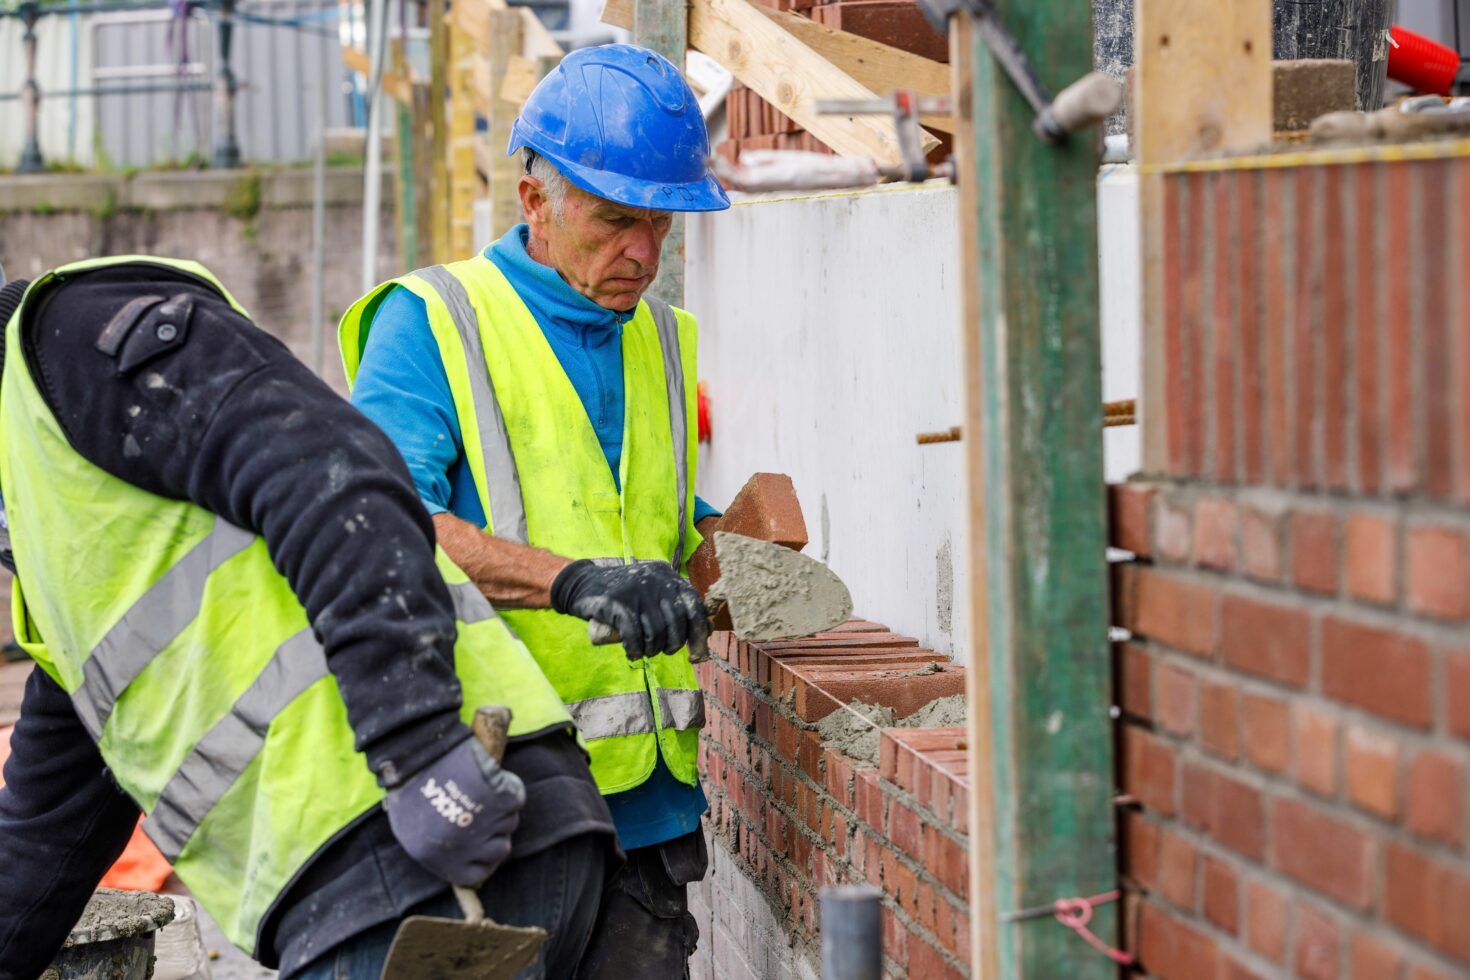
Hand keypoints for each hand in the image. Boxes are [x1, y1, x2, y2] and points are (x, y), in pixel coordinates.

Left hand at [382, 733, 525, 887]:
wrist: (417, 756)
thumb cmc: (410, 792)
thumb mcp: (414, 834)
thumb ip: (441, 851)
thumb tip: (461, 855)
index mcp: (445, 863)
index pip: (479, 874)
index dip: (482, 857)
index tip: (479, 842)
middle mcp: (470, 850)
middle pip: (501, 849)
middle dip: (494, 832)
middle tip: (476, 811)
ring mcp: (488, 824)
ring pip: (510, 822)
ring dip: (499, 808)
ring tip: (476, 790)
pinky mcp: (503, 798)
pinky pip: (516, 797)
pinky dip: (507, 787)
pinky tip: (489, 779)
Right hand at [551, 559, 709, 657]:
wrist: (584, 584)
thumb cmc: (626, 595)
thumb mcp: (654, 594)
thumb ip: (678, 606)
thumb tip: (708, 630)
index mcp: (669, 577)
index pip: (694, 606)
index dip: (698, 633)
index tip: (697, 653)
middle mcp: (656, 580)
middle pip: (676, 622)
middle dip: (673, 644)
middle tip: (662, 651)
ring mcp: (637, 590)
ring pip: (656, 631)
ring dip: (652, 649)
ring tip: (645, 651)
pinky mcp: (617, 602)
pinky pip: (634, 634)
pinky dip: (635, 649)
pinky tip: (633, 653)